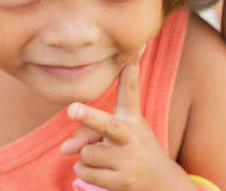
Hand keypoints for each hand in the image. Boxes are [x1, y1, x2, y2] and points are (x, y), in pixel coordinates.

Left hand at [61, 56, 196, 190]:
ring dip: (86, 156)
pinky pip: (85, 171)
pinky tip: (104, 172)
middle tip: (72, 109)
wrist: (161, 184)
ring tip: (104, 159)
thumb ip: (88, 134)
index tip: (135, 49)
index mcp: (132, 118)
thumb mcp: (117, 138)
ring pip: (86, 152)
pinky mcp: (123, 181)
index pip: (130, 90)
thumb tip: (64, 149)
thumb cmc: (132, 152)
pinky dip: (86, 171)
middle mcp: (132, 136)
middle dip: (88, 116)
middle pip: (106, 124)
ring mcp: (129, 160)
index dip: (131, 69)